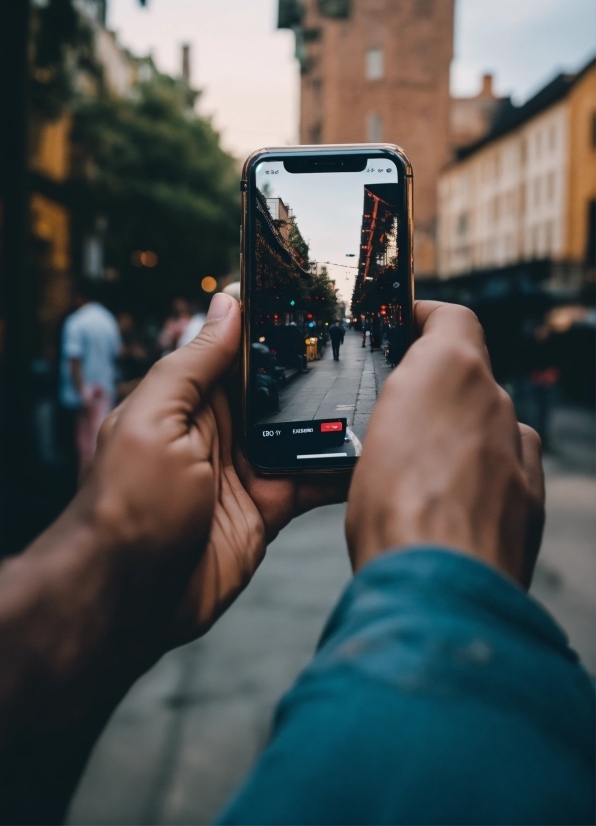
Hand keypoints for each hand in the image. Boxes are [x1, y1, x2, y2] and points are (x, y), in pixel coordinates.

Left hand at [0, 294, 348, 821]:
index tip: (316, 297)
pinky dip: (339, 471)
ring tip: (380, 391)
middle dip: (314, 370)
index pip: (236, 350)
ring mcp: (246, 470)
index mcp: (188, 400)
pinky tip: (370, 454)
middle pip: (276, 390)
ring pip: (300, 433)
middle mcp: (219, 430)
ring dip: (333, 419)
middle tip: (367, 342)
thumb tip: (225, 304)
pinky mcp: (267, 508)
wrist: (130, 598)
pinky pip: (310, 482)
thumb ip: (194, 364)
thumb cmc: (128, 505)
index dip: (271, 325)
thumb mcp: (154, 419)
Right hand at [345, 301, 544, 588]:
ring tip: (424, 463)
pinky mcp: (529, 493)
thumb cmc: (393, 511)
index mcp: (451, 371)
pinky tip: (459, 495)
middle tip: (401, 411)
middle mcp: (494, 402)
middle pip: (470, 376)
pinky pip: (511, 462)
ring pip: (491, 421)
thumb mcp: (367, 439)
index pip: (451, 319)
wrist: (439, 584)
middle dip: (438, 387)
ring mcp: (517, 449)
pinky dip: (489, 467)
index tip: (409, 323)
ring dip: (464, 430)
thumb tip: (411, 393)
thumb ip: (399, 400)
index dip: (428, 316)